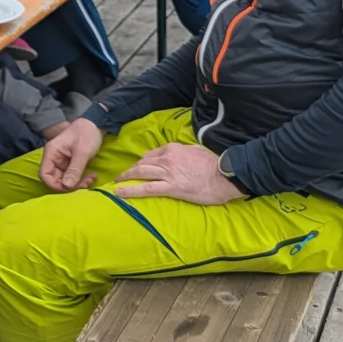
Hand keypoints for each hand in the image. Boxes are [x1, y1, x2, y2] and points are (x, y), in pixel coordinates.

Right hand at [39, 118, 104, 191]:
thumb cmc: (86, 134)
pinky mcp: (70, 163)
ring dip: (77, 183)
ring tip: (91, 178)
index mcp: (51, 153)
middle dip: (70, 185)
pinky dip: (80, 179)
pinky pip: (72, 176)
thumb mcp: (82, 152)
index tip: (70, 187)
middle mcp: (54, 158)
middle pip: (55, 179)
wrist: (96, 123)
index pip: (44, 174)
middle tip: (86, 183)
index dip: (54, 184)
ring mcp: (62, 161)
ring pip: (64, 179)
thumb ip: (74, 169)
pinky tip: (91, 176)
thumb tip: (67, 187)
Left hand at [115, 142, 244, 204]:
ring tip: (116, 184)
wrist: (226, 175)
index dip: (141, 163)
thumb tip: (178, 154)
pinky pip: (146, 188)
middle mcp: (167, 159)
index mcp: (173, 149)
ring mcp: (168, 173)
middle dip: (130, 170)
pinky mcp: (172, 187)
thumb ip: (183, 151)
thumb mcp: (196, 150)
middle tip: (121, 177)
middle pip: (142, 164)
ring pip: (140, 173)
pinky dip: (131, 190)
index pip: (150, 155)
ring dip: (126, 178)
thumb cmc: (215, 164)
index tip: (137, 168)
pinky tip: (120, 193)